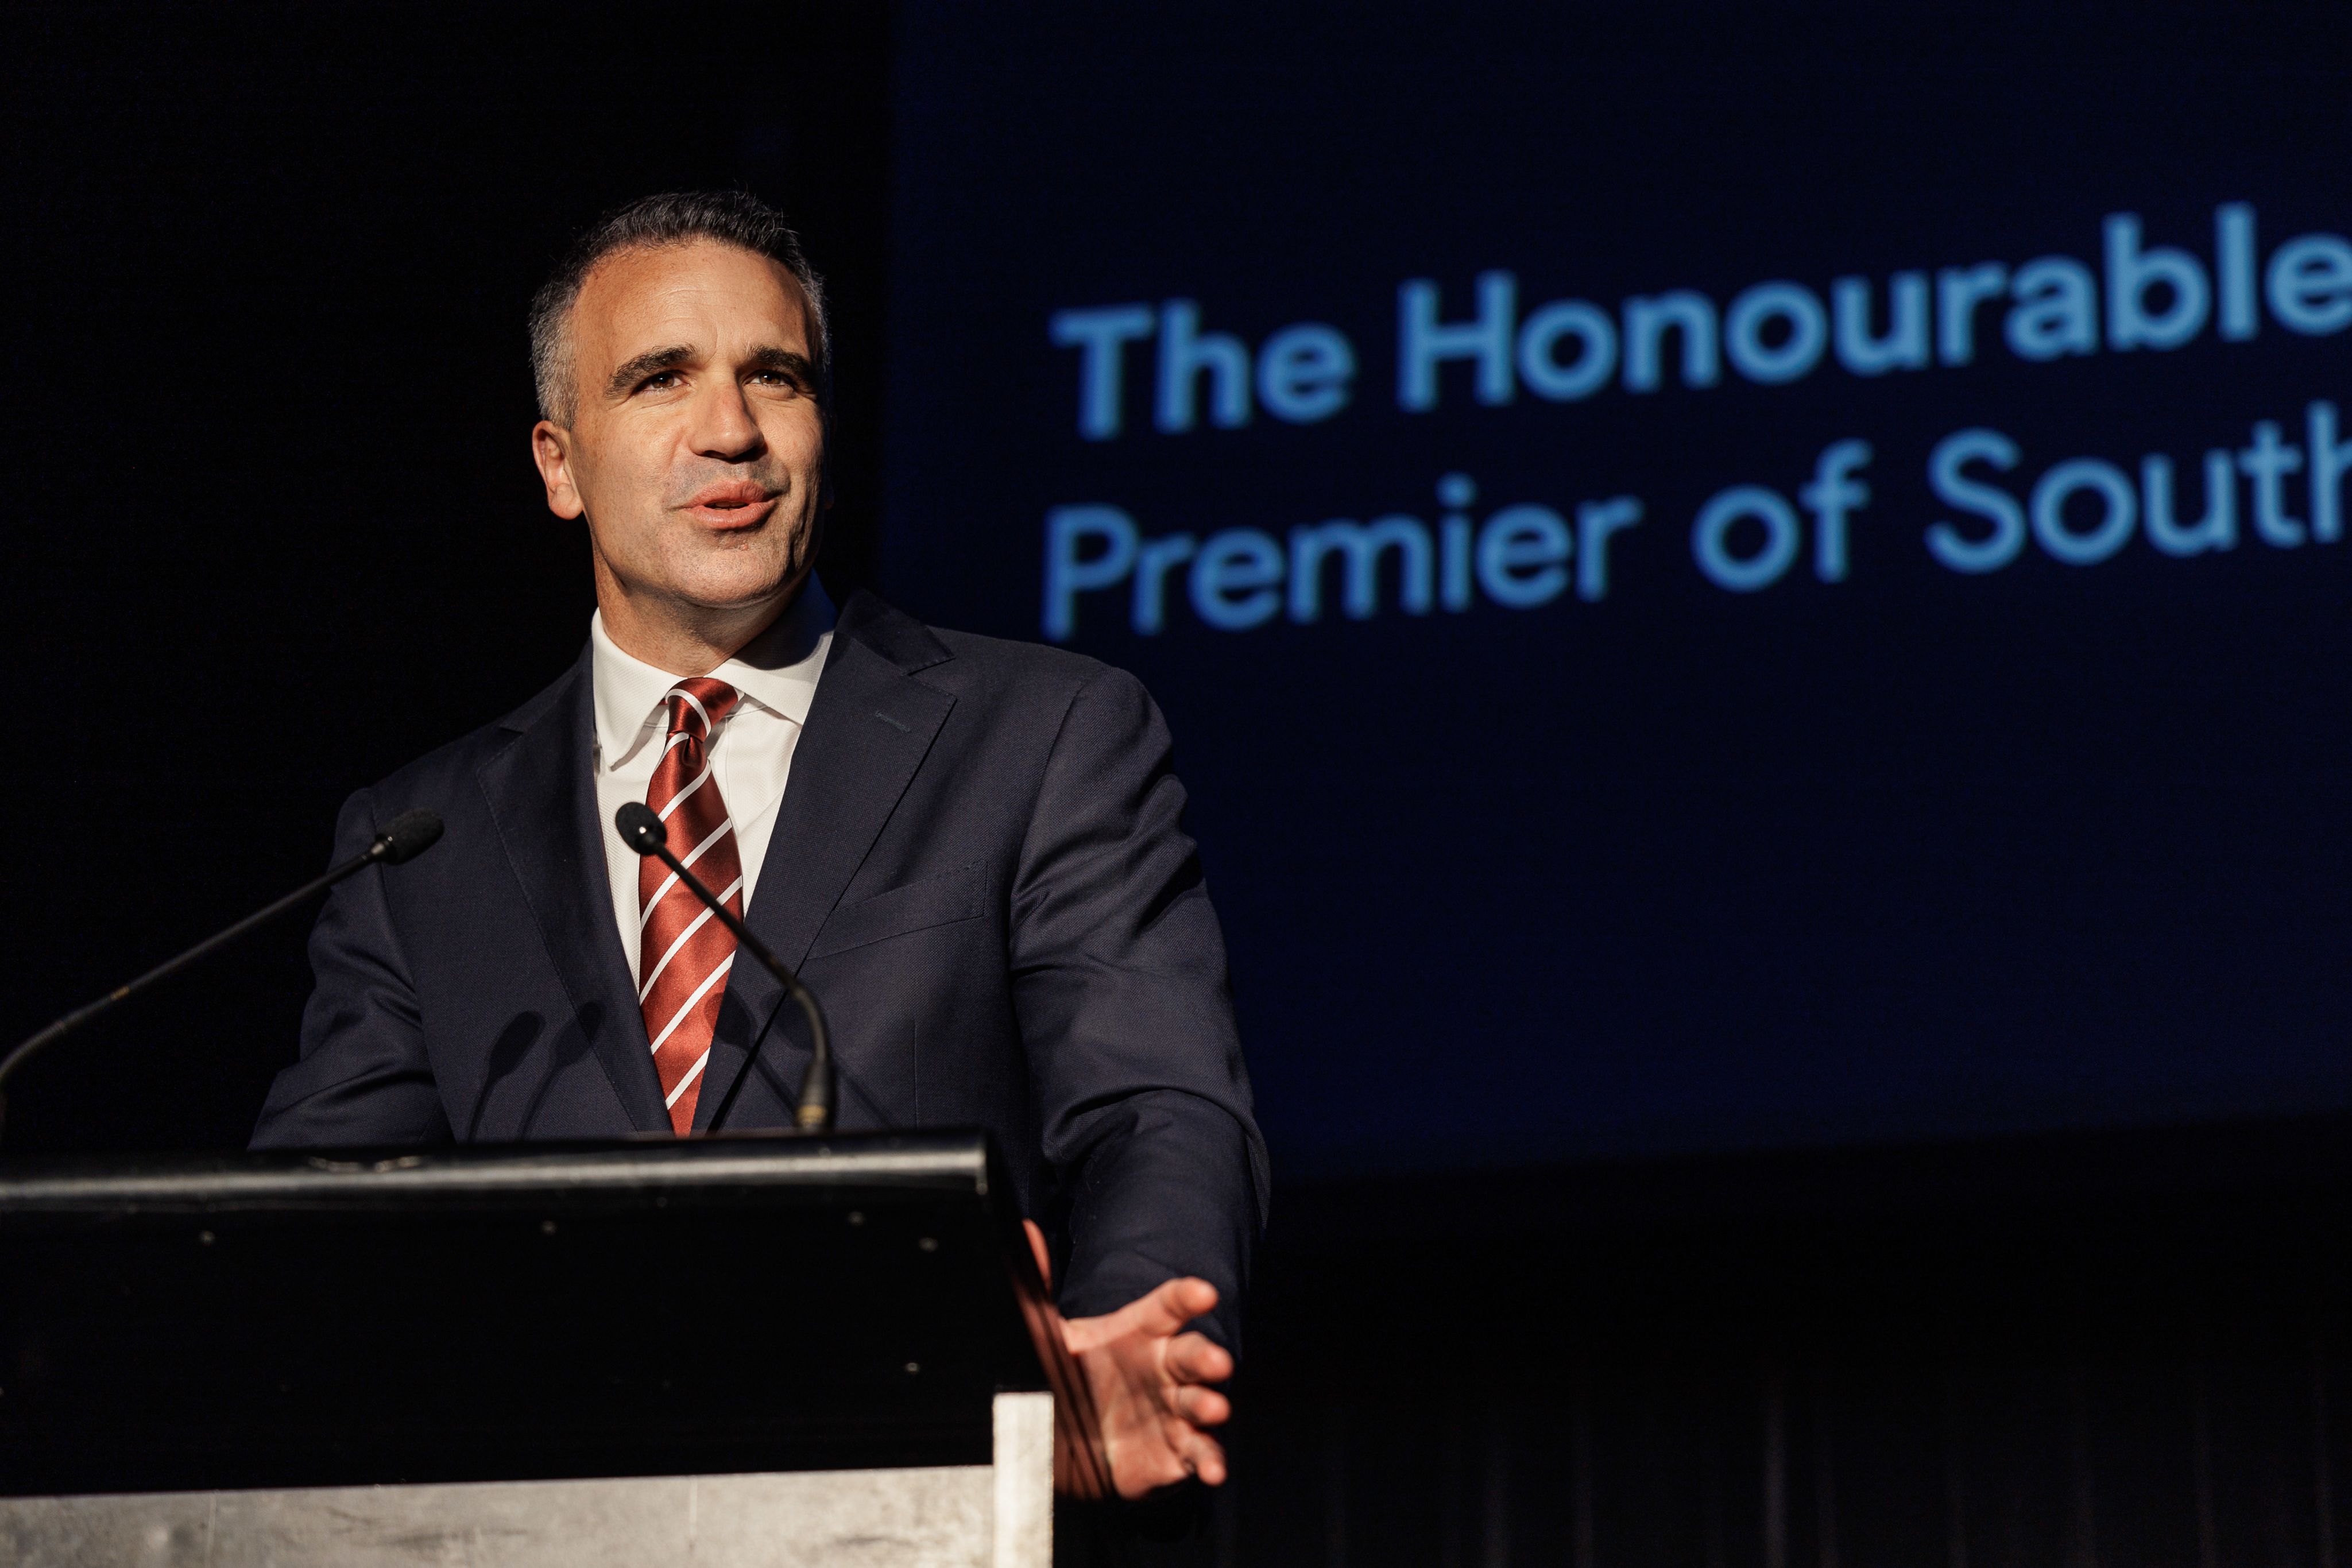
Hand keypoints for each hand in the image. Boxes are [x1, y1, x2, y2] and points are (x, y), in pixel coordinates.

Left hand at [1025, 1220, 1234, 1497]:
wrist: (1061, 1442)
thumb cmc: (1065, 1377)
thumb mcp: (1044, 1334)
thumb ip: (1035, 1285)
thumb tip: (1022, 1230)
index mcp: (1138, 1332)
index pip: (1168, 1306)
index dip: (1187, 1298)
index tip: (1203, 1292)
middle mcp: (1162, 1367)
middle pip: (1193, 1354)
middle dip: (1207, 1357)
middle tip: (1217, 1361)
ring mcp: (1172, 1410)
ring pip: (1200, 1402)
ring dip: (1211, 1405)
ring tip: (1214, 1409)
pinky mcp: (1175, 1451)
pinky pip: (1199, 1454)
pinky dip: (1211, 1460)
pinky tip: (1215, 1470)